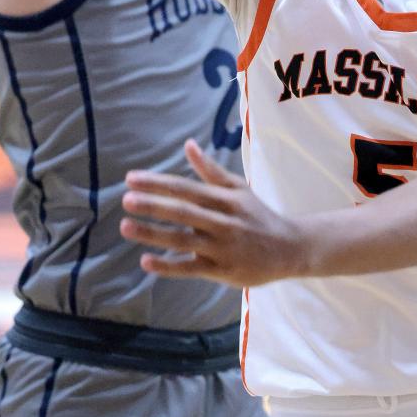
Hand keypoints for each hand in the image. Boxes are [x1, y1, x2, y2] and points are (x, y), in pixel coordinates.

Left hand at [121, 140, 306, 286]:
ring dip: (153, 234)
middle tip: (126, 199)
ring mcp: (222, 247)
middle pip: (183, 212)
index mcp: (224, 199)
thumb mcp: (238, 189)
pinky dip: (168, 266)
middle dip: (154, 205)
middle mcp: (223, 222)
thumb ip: (210, 170)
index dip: (158, 183)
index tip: (131, 179)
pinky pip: (191, 269)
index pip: (186, 188)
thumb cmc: (258, 215)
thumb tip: (188, 145)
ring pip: (183, 241)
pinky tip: (145, 262)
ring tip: (126, 226)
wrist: (290, 248)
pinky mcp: (223, 271)